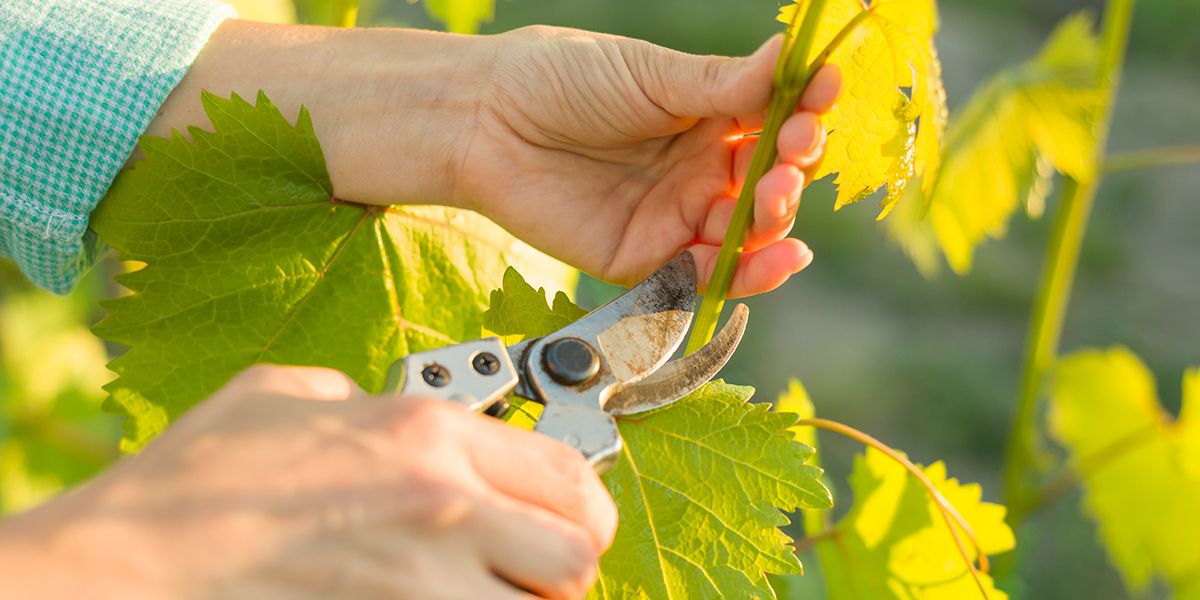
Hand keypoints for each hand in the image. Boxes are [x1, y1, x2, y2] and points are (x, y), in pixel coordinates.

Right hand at [0, 365, 615, 598]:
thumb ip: (359, 396)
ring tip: (480, 593)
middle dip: (562, 567)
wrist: (137, 565)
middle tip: (528, 569)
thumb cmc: (196, 482)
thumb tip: (379, 403)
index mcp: (426, 434)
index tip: (565, 517)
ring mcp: (426, 587)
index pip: (570, 473)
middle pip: (578, 554)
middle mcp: (445, 507)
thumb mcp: (285, 393)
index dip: (579, 503)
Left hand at [151, 22, 839, 297]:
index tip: (823, 96)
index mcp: (707, 115)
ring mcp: (673, 215)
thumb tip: (791, 56)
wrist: (484, 123)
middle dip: (789, 175)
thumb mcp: (648, 73)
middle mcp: (698, 168)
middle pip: (767, 185)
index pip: (776, 122)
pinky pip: (697, 275)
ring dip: (770, 227)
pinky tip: (760, 256)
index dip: (805, 113)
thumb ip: (721, 82)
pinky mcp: (641, 259)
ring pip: (742, 236)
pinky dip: (735, 273)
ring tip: (773, 206)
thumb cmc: (561, 79)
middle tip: (792, 157)